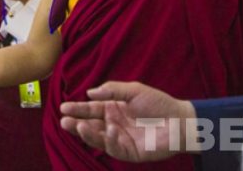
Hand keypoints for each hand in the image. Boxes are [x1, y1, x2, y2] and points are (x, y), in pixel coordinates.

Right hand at [60, 82, 197, 161]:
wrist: (179, 121)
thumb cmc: (158, 103)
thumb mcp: (134, 90)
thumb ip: (112, 90)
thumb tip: (90, 92)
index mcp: (112, 109)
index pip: (90, 109)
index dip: (77, 108)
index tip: (63, 107)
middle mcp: (112, 124)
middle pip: (90, 125)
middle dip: (76, 123)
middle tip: (64, 120)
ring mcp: (120, 139)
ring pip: (98, 138)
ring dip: (87, 133)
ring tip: (78, 126)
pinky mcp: (129, 152)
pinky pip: (115, 148)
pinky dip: (110, 141)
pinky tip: (110, 131)